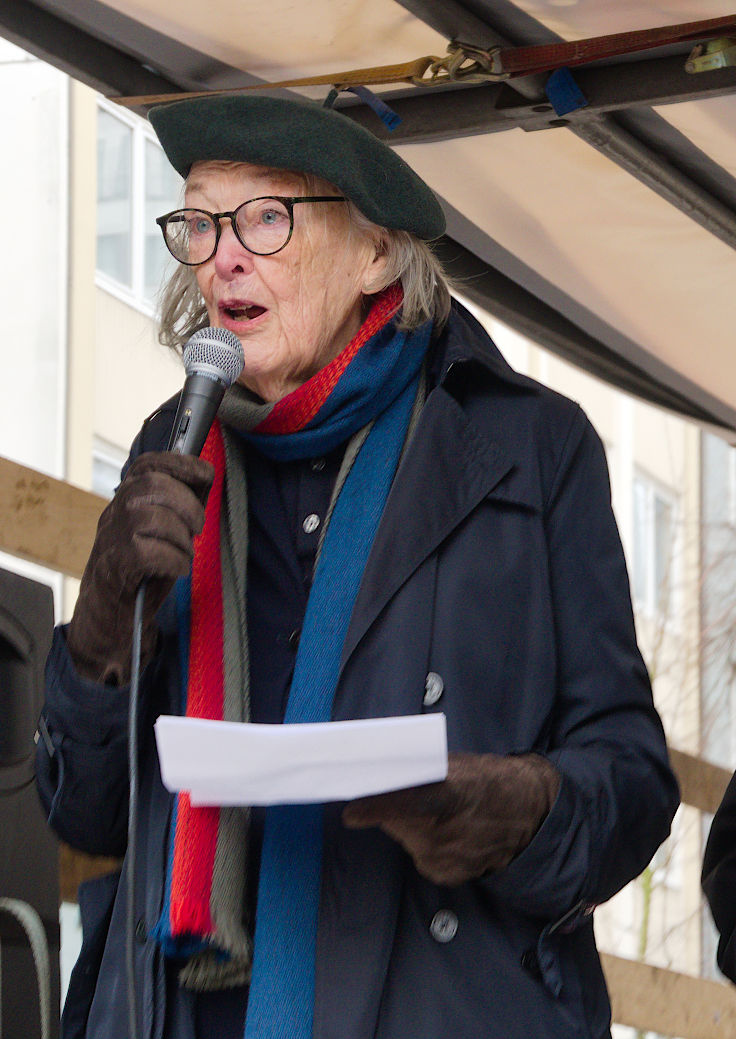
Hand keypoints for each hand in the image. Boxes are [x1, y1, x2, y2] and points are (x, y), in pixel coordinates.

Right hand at [66, 452, 213, 684]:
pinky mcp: (114, 565)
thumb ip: (181, 506)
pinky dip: (173, 560)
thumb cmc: (143, 570)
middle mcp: (115, 513)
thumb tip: (205, 479)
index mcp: (128, 500)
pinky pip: (148, 552)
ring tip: (184, 552)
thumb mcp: (164, 531)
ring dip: (180, 536)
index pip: (146, 463)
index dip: (179, 463)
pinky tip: (177, 569)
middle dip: (187, 504)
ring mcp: (111, 538)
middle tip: (198, 528)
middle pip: (152, 486)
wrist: (111, 614)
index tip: (205, 474)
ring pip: (150, 517)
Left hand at [343, 752, 559, 885]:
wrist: (529, 815)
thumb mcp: (460, 766)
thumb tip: (384, 774)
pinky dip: (425, 844)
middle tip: (413, 794)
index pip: (410, 803)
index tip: (351, 812)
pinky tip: (447, 834)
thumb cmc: (491, 782)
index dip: (378, 808)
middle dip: (393, 809)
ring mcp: (447, 858)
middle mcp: (449, 832)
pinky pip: (419, 855)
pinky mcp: (446, 875)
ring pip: (406, 838)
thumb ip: (423, 772)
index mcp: (454, 795)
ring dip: (412, 826)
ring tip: (441, 815)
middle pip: (397, 821)